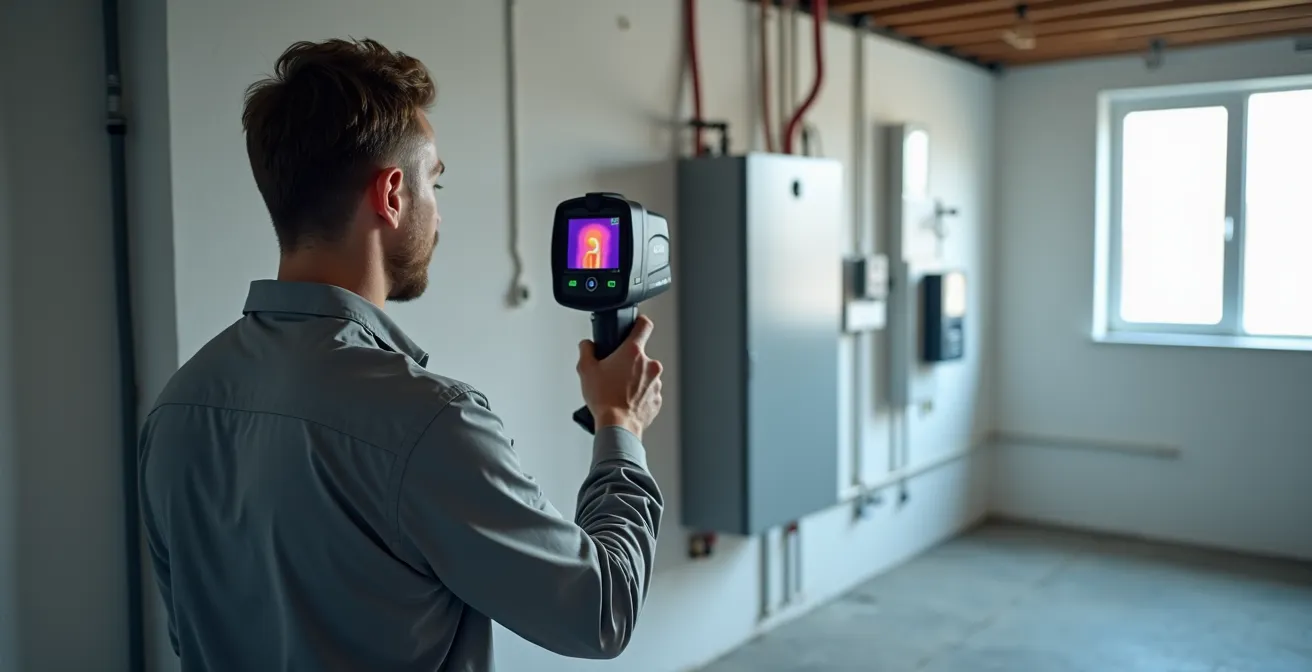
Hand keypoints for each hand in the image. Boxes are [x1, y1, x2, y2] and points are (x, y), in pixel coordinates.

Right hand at [576, 315, 663, 439]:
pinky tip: (626, 401)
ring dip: (635, 380)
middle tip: (614, 373)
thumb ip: (586, 350)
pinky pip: (648, 392)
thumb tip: (587, 345)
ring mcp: (656, 383)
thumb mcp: (586, 370)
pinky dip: (639, 395)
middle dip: (629, 362)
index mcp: (633, 352)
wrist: (618, 426)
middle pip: (640, 356)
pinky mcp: (657, 399)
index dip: (640, 322)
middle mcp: (649, 365)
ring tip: (619, 391)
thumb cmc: (604, 399)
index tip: (637, 324)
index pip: (645, 325)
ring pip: (645, 375)